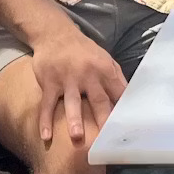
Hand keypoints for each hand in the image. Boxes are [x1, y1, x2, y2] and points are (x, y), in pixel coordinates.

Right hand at [30, 28, 129, 147]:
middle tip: (106, 139)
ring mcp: (67, 79)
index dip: (123, 109)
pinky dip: (45, 120)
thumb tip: (128, 99)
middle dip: (103, 118)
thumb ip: (116, 78)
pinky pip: (47, 104)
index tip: (127, 127)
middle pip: (98, 100)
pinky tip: (46, 137)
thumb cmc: (84, 51)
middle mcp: (88, 75)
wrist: (56, 35)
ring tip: (76, 137)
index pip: (118, 92)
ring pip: (72, 102)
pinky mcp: (49, 83)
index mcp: (105, 69)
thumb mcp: (105, 59)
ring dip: (74, 120)